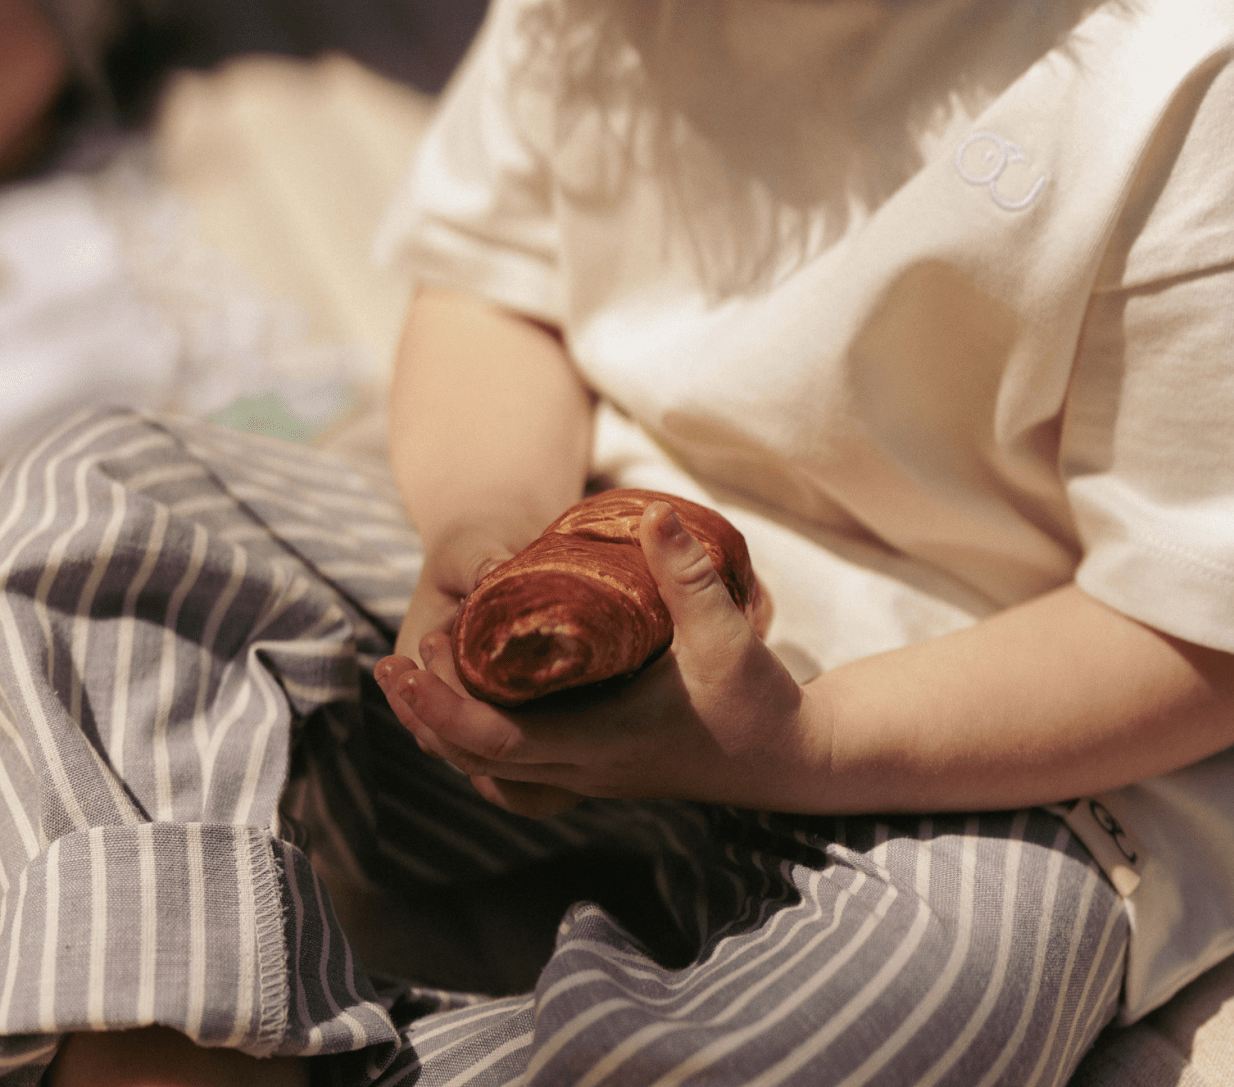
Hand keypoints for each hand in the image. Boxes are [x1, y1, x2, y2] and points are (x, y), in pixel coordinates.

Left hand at [375, 502, 830, 818]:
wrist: (787, 758)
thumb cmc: (756, 701)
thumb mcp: (725, 633)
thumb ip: (686, 575)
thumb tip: (650, 514)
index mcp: (597, 744)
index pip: (492, 740)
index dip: (440, 706)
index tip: (407, 662)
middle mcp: (580, 771)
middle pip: (473, 758)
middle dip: (424, 714)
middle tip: (388, 664)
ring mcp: (586, 776)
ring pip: (490, 769)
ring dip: (447, 729)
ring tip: (417, 679)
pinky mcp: (595, 768)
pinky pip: (516, 767)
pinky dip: (481, 740)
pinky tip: (477, 701)